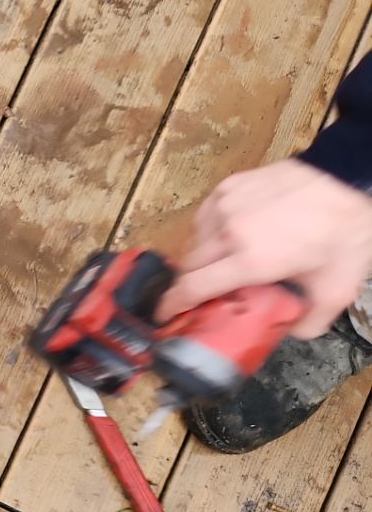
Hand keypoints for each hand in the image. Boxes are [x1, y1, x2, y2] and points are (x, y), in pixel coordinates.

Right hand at [154, 158, 371, 336]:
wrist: (347, 180)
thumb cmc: (342, 231)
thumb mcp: (336, 290)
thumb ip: (308, 322)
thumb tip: (288, 332)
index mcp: (252, 261)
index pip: (193, 288)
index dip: (172, 305)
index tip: (164, 314)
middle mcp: (231, 233)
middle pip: (189, 266)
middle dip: (193, 282)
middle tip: (210, 289)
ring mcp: (226, 206)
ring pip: (195, 241)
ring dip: (206, 255)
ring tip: (230, 257)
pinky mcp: (228, 187)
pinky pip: (205, 217)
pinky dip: (213, 229)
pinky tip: (236, 232)